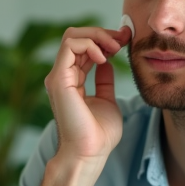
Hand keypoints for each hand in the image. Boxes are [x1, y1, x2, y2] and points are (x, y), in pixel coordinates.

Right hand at [43, 23, 131, 164]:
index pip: (84, 48)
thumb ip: (104, 81)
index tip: (125, 41)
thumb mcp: (107, 100)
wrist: (91, 153)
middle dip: (102, 33)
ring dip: (97, 36)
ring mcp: (59, 77)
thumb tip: (107, 64)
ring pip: (72, 36)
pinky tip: (104, 57)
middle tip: (123, 39)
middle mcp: (63, 76)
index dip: (105, 39)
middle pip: (76, 37)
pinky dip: (89, 44)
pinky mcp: (59, 79)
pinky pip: (70, 46)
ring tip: (115, 47)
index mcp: (72, 81)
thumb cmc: (99, 135)